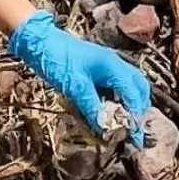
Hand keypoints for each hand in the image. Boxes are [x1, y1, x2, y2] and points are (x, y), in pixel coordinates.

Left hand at [8, 11, 150, 142]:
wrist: (39, 41)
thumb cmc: (57, 59)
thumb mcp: (75, 85)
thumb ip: (92, 106)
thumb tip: (106, 129)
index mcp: (113, 66)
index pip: (134, 95)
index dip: (135, 117)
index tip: (135, 138)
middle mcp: (115, 65)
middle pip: (139, 88)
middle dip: (139, 110)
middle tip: (134, 131)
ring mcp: (107, 67)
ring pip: (128, 87)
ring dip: (129, 105)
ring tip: (124, 125)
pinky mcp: (97, 72)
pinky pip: (114, 87)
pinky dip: (116, 101)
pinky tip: (108, 113)